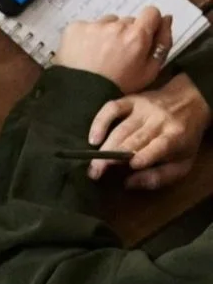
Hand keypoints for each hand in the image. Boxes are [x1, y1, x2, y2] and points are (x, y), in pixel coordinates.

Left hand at [56, 7, 173, 91]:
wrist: (81, 93)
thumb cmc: (120, 85)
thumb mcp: (150, 71)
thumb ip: (163, 42)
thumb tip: (167, 18)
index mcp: (137, 35)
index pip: (151, 12)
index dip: (149, 23)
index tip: (143, 35)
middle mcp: (116, 25)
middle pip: (127, 21)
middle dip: (127, 33)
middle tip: (120, 53)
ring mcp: (93, 25)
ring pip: (108, 22)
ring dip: (108, 33)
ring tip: (102, 54)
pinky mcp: (75, 27)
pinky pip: (88, 26)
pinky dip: (89, 35)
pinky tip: (87, 52)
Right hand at [88, 72, 208, 188]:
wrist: (191, 101)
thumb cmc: (184, 138)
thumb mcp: (183, 162)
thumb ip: (159, 177)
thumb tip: (129, 183)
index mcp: (176, 137)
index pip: (160, 146)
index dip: (145, 155)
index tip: (131, 166)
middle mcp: (159, 121)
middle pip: (134, 140)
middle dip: (113, 156)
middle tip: (95, 172)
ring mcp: (144, 109)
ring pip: (121, 129)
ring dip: (105, 146)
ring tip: (92, 163)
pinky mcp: (132, 100)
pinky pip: (112, 108)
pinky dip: (100, 122)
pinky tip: (94, 138)